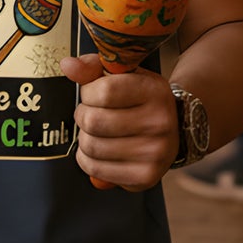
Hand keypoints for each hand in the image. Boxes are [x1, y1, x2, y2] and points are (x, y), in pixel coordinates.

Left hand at [62, 51, 178, 190]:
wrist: (174, 128)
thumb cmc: (141, 98)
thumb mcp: (123, 75)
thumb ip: (93, 67)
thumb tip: (68, 65)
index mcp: (154, 92)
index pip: (103, 91)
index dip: (88, 92)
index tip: (93, 93)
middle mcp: (159, 123)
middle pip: (93, 121)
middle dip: (83, 115)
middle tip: (92, 113)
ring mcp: (154, 153)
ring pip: (91, 146)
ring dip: (84, 138)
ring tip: (96, 132)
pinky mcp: (145, 177)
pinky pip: (95, 169)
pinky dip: (87, 160)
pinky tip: (99, 151)